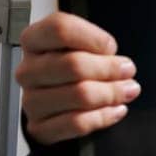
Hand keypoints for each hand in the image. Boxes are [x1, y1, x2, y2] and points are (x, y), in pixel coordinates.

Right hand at [16, 11, 139, 144]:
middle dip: (109, 69)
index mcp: (34, 40)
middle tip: (128, 70)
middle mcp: (28, 70)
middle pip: (73, 64)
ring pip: (79, 95)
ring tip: (127, 90)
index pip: (60, 29)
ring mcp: (31, 100)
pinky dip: (103, 116)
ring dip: (111, 93)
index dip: (94, 37)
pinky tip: (116, 110)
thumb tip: (120, 65)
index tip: (111, 47)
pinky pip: (77, 123)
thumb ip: (98, 45)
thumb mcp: (82, 43)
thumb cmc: (72, 65)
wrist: (57, 102)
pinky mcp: (39, 127)